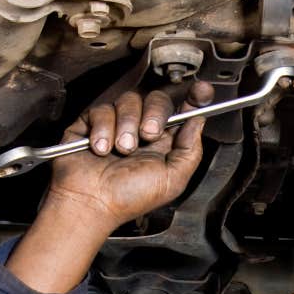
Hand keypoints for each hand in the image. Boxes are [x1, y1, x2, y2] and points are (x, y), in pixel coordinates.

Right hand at [45, 80, 214, 230]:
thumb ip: (190, 151)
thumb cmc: (129, 199)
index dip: (195, 98)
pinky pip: (102, 109)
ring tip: (121, 151)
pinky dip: (103, 129)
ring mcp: (118, 124)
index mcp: (165, 144)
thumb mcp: (172, 180)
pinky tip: (101, 149)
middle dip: (155, 113)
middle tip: (148, 135)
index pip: (183, 112)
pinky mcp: (93, 122)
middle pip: (158, 99)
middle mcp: (143, 130)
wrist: (91, 202)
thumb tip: (198, 122)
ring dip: (126, 126)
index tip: (202, 91)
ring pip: (130, 100)